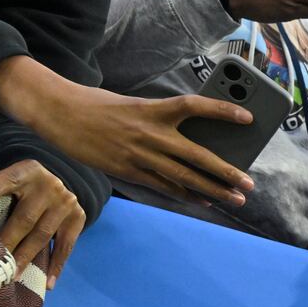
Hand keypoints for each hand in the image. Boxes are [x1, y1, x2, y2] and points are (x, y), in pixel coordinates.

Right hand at [0, 57, 255, 205]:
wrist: (58, 113)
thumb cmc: (99, 106)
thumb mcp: (133, 105)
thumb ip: (161, 120)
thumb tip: (193, 139)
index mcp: (152, 109)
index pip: (194, 106)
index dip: (222, 111)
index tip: (247, 117)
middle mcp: (150, 134)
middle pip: (197, 156)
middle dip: (226, 172)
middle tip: (249, 184)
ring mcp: (139, 155)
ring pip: (184, 177)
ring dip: (212, 191)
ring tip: (235, 199)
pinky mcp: (128, 171)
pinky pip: (164, 187)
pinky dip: (186, 195)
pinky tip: (204, 201)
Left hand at [0, 161, 83, 286]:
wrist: (59, 182)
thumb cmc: (26, 187)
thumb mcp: (15, 179)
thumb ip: (0, 190)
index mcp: (28, 171)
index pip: (9, 179)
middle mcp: (50, 186)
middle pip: (26, 217)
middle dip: (9, 241)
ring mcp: (66, 203)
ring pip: (43, 234)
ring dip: (27, 257)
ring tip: (14, 274)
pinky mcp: (78, 217)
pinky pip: (66, 246)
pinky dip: (56, 266)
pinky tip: (48, 283)